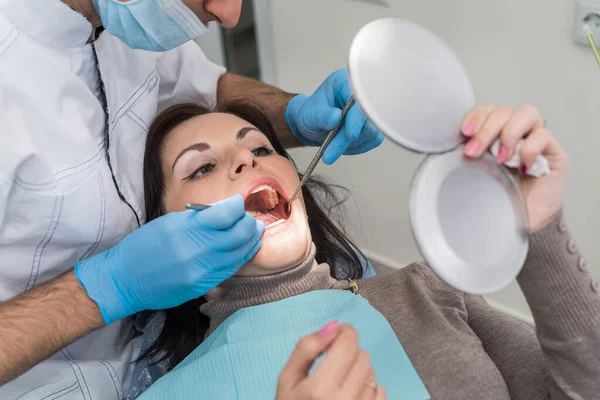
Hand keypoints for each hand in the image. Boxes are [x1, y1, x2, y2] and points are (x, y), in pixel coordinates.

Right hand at [74, 195, 263, 324]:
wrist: (125, 279)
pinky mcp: (203, 286)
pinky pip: (230, 269)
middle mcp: (197, 252)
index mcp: (186, 230)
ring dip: (250, 241)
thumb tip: (225, 211)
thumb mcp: (169, 222)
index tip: (238, 203)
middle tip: (249, 218)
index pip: (225, 215)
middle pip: (238, 235)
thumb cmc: (144, 245)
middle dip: (248, 223)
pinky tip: (245, 248)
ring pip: (239, 254)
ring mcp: (201, 272)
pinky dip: (241, 257)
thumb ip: (199, 217)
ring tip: (255, 231)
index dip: (236, 206)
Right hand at [277, 321, 385, 399]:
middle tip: (335, 362)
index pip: (348, 344)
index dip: (346, 332)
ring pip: (373, 373)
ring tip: (341, 381)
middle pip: (363, 356)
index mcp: (320, 388)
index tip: (339, 334)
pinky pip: (381, 392)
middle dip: (350, 352)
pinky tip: (352, 394)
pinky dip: (369, 388)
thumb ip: (306, 348)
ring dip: (359, 371)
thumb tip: (334, 325)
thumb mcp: (287, 379)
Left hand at [285, 68, 384, 163]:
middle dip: (349, 138)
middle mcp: (361, 94)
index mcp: (346, 82)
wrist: (312, 125)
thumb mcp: (310, 114)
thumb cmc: (310, 114)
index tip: (350, 135)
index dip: (356, 118)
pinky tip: (342, 146)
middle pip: (368, 118)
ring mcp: (369, 110)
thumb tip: (336, 117)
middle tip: (330, 154)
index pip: (359, 99)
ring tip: (331, 149)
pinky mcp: (372, 125)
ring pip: (371, 131)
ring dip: (351, 145)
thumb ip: (323, 115)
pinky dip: (357, 148)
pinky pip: (372, 140)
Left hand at [461, 105, 567, 231]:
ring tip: (500, 159)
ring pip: (527, 113)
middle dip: (486, 129)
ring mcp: (537, 141)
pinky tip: (521, 168)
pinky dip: (529, 149)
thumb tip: (448, 150)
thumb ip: (467, 159)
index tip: (463, 132)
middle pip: (503, 111)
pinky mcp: (554, 154)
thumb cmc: (498, 200)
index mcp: (495, 136)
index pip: (487, 111)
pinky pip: (543, 136)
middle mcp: (517, 134)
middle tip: (474, 152)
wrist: (521, 225)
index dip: (476, 116)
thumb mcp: (475, 177)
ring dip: (508, 134)